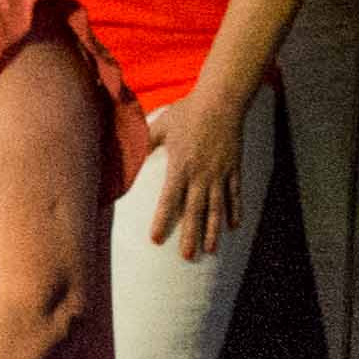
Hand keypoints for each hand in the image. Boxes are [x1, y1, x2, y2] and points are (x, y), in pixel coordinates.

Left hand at [138, 94, 253, 262]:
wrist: (221, 101)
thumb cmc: (187, 112)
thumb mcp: (161, 126)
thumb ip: (144, 144)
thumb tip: (124, 155)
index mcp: (180, 165)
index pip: (169, 199)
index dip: (162, 220)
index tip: (155, 239)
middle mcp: (201, 174)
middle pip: (194, 210)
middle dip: (190, 235)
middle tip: (186, 256)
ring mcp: (220, 173)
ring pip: (217, 207)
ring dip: (213, 230)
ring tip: (211, 250)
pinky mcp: (234, 169)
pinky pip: (235, 194)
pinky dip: (235, 211)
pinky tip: (234, 227)